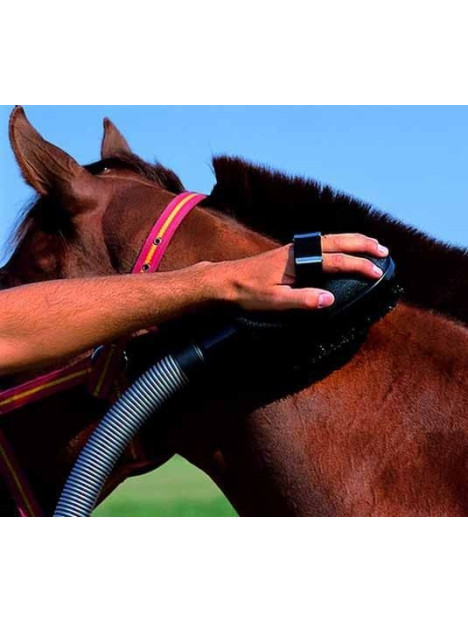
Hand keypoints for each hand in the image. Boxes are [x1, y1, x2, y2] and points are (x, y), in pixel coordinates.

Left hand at [218, 233, 388, 310]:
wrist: (223, 281)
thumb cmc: (247, 292)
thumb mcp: (274, 301)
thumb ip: (303, 300)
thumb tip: (330, 299)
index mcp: (297, 260)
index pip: (336, 260)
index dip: (359, 266)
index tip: (377, 272)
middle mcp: (297, 249)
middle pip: (337, 241)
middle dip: (362, 244)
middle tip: (384, 250)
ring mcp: (292, 250)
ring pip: (329, 239)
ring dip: (351, 241)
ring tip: (369, 245)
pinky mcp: (288, 254)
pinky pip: (320, 243)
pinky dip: (337, 244)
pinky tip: (339, 250)